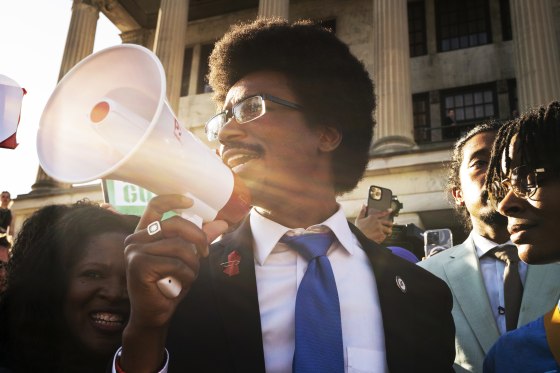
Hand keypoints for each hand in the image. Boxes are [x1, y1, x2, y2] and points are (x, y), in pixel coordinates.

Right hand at [120, 194, 227, 371]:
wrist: (154, 314)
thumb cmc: (170, 284)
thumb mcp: (186, 258)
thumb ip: (199, 239)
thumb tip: (222, 224)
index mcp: (145, 233)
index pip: (155, 206)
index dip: (172, 199)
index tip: (190, 201)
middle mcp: (135, 239)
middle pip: (174, 224)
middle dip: (197, 236)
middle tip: (205, 251)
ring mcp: (134, 251)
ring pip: (179, 246)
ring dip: (193, 263)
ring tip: (189, 275)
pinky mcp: (139, 265)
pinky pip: (175, 264)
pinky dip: (186, 275)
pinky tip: (180, 284)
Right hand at [354, 204, 392, 243]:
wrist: (359, 239)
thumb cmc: (358, 229)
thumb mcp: (359, 219)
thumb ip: (362, 211)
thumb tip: (364, 205)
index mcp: (373, 217)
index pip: (382, 213)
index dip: (387, 211)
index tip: (391, 210)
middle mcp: (378, 223)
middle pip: (388, 223)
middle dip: (390, 224)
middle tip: (390, 225)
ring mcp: (380, 230)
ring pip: (388, 230)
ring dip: (388, 231)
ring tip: (387, 233)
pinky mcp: (381, 236)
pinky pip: (385, 236)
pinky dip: (384, 237)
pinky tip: (381, 237)